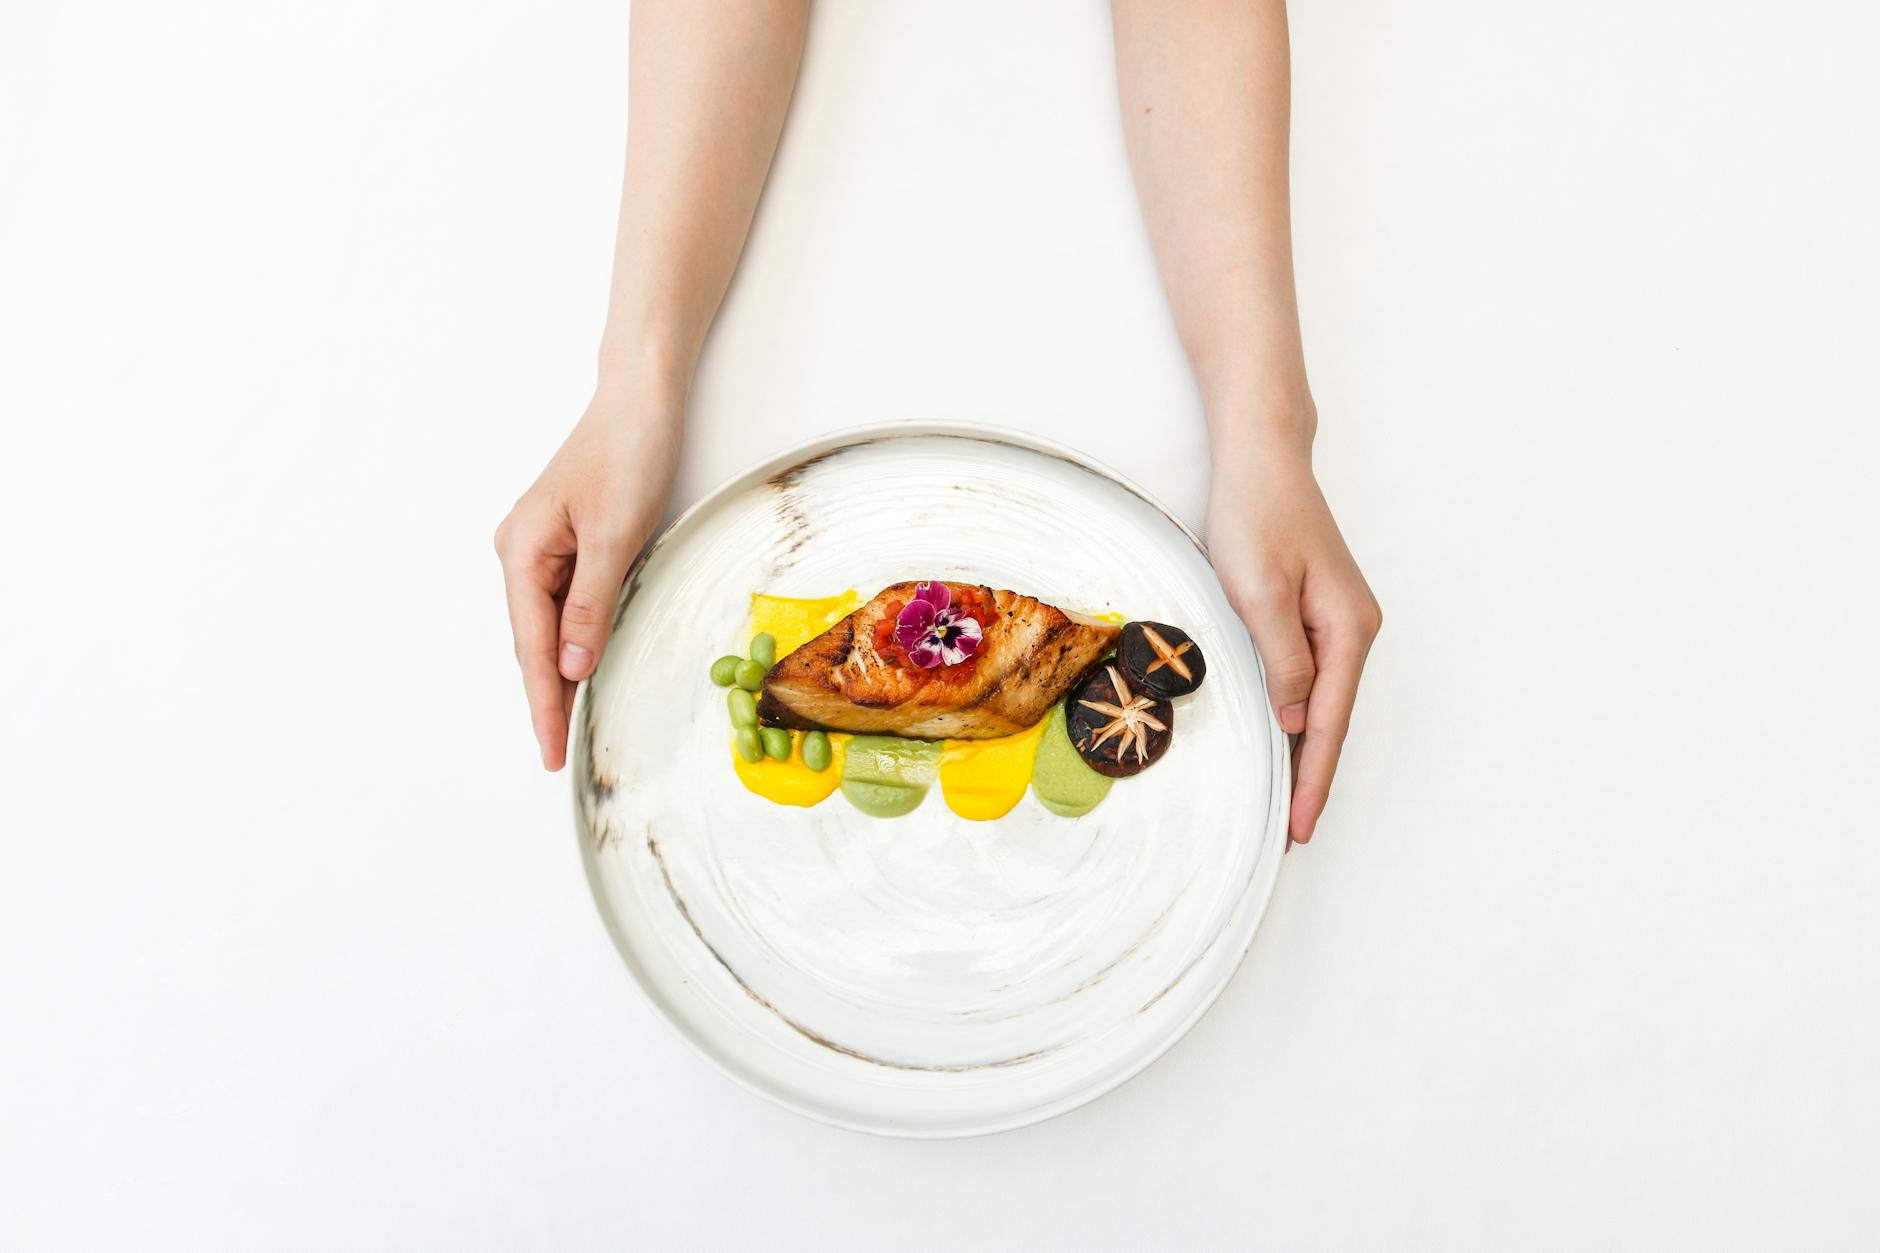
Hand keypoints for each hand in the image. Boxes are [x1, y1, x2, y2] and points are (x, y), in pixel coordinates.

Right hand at [494, 388, 680, 769]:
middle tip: (557, 755)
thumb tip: (568, 667)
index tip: (549, 751)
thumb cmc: (628, 454)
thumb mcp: (613, 534)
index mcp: (521, 551)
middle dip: (545, 697)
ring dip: (558, 673)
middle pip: (533, 641)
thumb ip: (588, 604)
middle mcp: (521, 552)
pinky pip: (565, 605)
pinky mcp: (566, 542)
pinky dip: (573, 640)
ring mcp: (542, 548)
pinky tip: (579, 669)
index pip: (532, 646)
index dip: (542, 703)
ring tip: (565, 727)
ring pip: (548, 627)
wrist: (641, 399)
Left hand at [1206, 440, 1380, 844]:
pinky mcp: (1316, 613)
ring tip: (1287, 802)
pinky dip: (1298, 716)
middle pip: (1333, 721)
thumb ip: (1283, 659)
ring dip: (1306, 752)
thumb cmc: (1258, 515)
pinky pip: (1311, 679)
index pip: (1329, 723)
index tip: (1301, 826)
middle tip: (1293, 833)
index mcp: (1346, 630)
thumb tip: (1297, 720)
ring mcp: (1337, 622)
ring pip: (1322, 703)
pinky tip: (1285, 739)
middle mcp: (1352, 630)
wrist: (1262, 459)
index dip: (1313, 778)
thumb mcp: (1259, 592)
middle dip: (1313, 777)